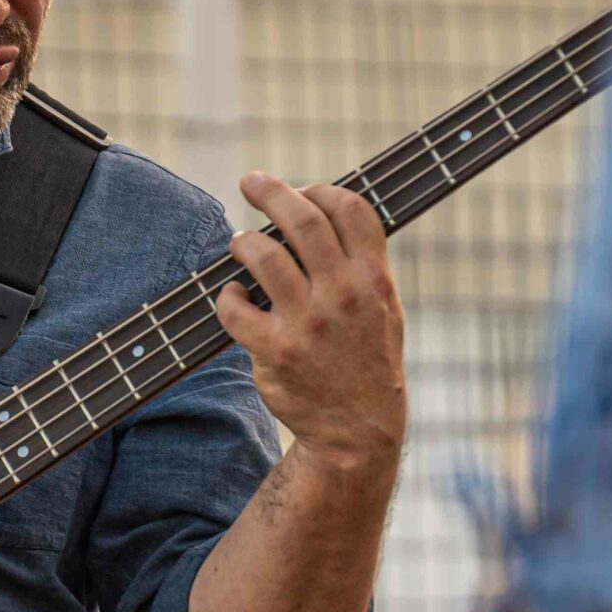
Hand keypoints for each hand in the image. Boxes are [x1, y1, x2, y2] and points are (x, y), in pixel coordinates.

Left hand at [216, 172, 406, 474]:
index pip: (350, 210)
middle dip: (271, 191)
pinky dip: (227, 297)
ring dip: (244, 242)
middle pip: (302, 220)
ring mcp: (309, 323)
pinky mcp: (276, 352)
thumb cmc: (367, 360)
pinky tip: (232, 297)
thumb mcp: (385, 309)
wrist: (358, 429)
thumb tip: (321, 214)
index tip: (305, 191)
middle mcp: (344, 295)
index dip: (322, 191)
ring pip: (263, 257)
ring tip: (239, 244)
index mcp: (374, 279)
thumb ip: (361, 264)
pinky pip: (235, 310)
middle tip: (250, 181)